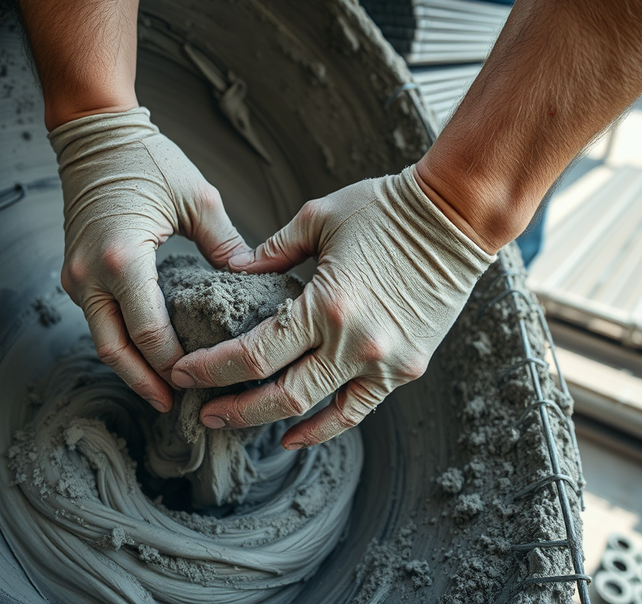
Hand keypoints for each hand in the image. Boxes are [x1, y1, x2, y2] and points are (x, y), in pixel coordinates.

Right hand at [51, 107, 249, 412]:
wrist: (94, 133)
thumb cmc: (147, 159)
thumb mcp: (197, 199)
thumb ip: (225, 246)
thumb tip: (254, 282)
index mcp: (122, 259)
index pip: (150, 333)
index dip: (176, 365)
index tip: (205, 384)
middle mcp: (90, 276)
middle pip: (117, 352)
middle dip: (148, 384)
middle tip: (180, 407)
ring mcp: (77, 277)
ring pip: (104, 342)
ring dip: (134, 369)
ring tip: (167, 391)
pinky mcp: (75, 275)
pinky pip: (100, 321)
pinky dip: (124, 344)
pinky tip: (150, 356)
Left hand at [169, 166, 495, 448]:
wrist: (456, 218)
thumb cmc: (385, 208)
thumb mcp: (317, 218)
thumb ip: (271, 252)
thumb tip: (233, 273)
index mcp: (326, 304)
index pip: (254, 354)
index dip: (213, 369)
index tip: (185, 371)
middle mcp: (354, 343)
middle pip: (278, 395)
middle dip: (232, 407)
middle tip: (201, 409)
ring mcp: (383, 362)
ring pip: (315, 411)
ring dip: (268, 421)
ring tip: (234, 420)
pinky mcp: (405, 368)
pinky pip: (357, 409)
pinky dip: (323, 427)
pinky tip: (293, 434)